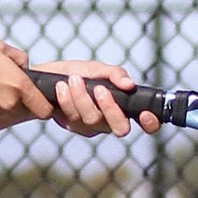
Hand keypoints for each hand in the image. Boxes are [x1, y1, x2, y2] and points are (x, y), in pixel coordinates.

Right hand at [0, 39, 53, 124]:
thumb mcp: (0, 47)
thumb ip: (20, 58)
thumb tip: (26, 67)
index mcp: (19, 86)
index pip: (44, 110)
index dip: (44, 106)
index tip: (39, 101)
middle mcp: (8, 103)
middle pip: (21, 108)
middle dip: (16, 97)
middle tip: (0, 81)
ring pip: (3, 110)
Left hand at [33, 61, 161, 137]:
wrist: (46, 78)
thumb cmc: (77, 74)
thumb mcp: (98, 69)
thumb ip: (115, 74)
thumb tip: (130, 85)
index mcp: (123, 107)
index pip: (147, 124)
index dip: (151, 124)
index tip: (145, 114)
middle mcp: (110, 121)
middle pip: (120, 128)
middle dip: (110, 108)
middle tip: (99, 89)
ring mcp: (91, 126)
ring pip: (93, 120)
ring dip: (82, 97)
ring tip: (73, 79)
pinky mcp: (72, 126)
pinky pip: (74, 117)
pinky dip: (68, 100)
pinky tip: (61, 87)